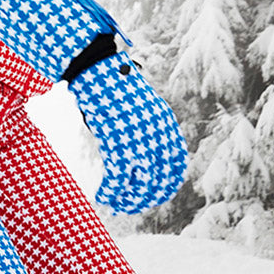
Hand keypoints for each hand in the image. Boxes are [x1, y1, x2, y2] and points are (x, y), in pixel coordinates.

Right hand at [67, 39, 186, 212]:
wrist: (97, 68)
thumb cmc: (113, 81)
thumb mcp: (141, 101)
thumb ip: (149, 123)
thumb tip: (146, 149)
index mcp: (166, 123)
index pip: (176, 164)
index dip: (167, 184)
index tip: (155, 193)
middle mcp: (158, 135)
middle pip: (161, 181)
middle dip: (147, 198)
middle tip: (133, 204)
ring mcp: (140, 141)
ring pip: (142, 187)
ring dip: (130, 201)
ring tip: (117, 205)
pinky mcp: (118, 144)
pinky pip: (117, 180)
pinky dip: (110, 192)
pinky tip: (103, 196)